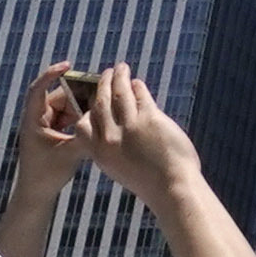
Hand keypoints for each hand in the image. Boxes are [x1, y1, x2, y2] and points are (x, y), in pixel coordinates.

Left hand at [11, 64, 91, 207]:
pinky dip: (80, 116)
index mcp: (33, 120)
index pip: (39, 88)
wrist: (36, 194)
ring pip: (66, 106)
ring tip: (101, 106)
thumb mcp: (69, 155)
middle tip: (99, 91)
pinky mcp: (52, 132)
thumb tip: (103, 119)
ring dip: (82, 106)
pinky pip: (68, 116)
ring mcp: (45, 125)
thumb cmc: (46, 175)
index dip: (51, 74)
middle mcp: (37, 118)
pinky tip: (95, 120)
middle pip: (59, 95)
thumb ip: (85, 136)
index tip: (68, 66)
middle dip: (79, 93)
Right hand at [77, 65, 205, 197]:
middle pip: (99, 103)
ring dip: (119, 77)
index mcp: (100, 154)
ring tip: (121, 68)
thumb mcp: (121, 168)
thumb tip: (114, 125)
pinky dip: (137, 87)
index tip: (92, 98)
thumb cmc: (151, 182)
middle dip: (102, 85)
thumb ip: (113, 148)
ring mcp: (129, 127)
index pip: (83, 125)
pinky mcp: (149, 119)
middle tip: (105, 74)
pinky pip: (139, 96)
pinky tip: (137, 83)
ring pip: (118, 93)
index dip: (87, 108)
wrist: (173, 189)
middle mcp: (110, 139)